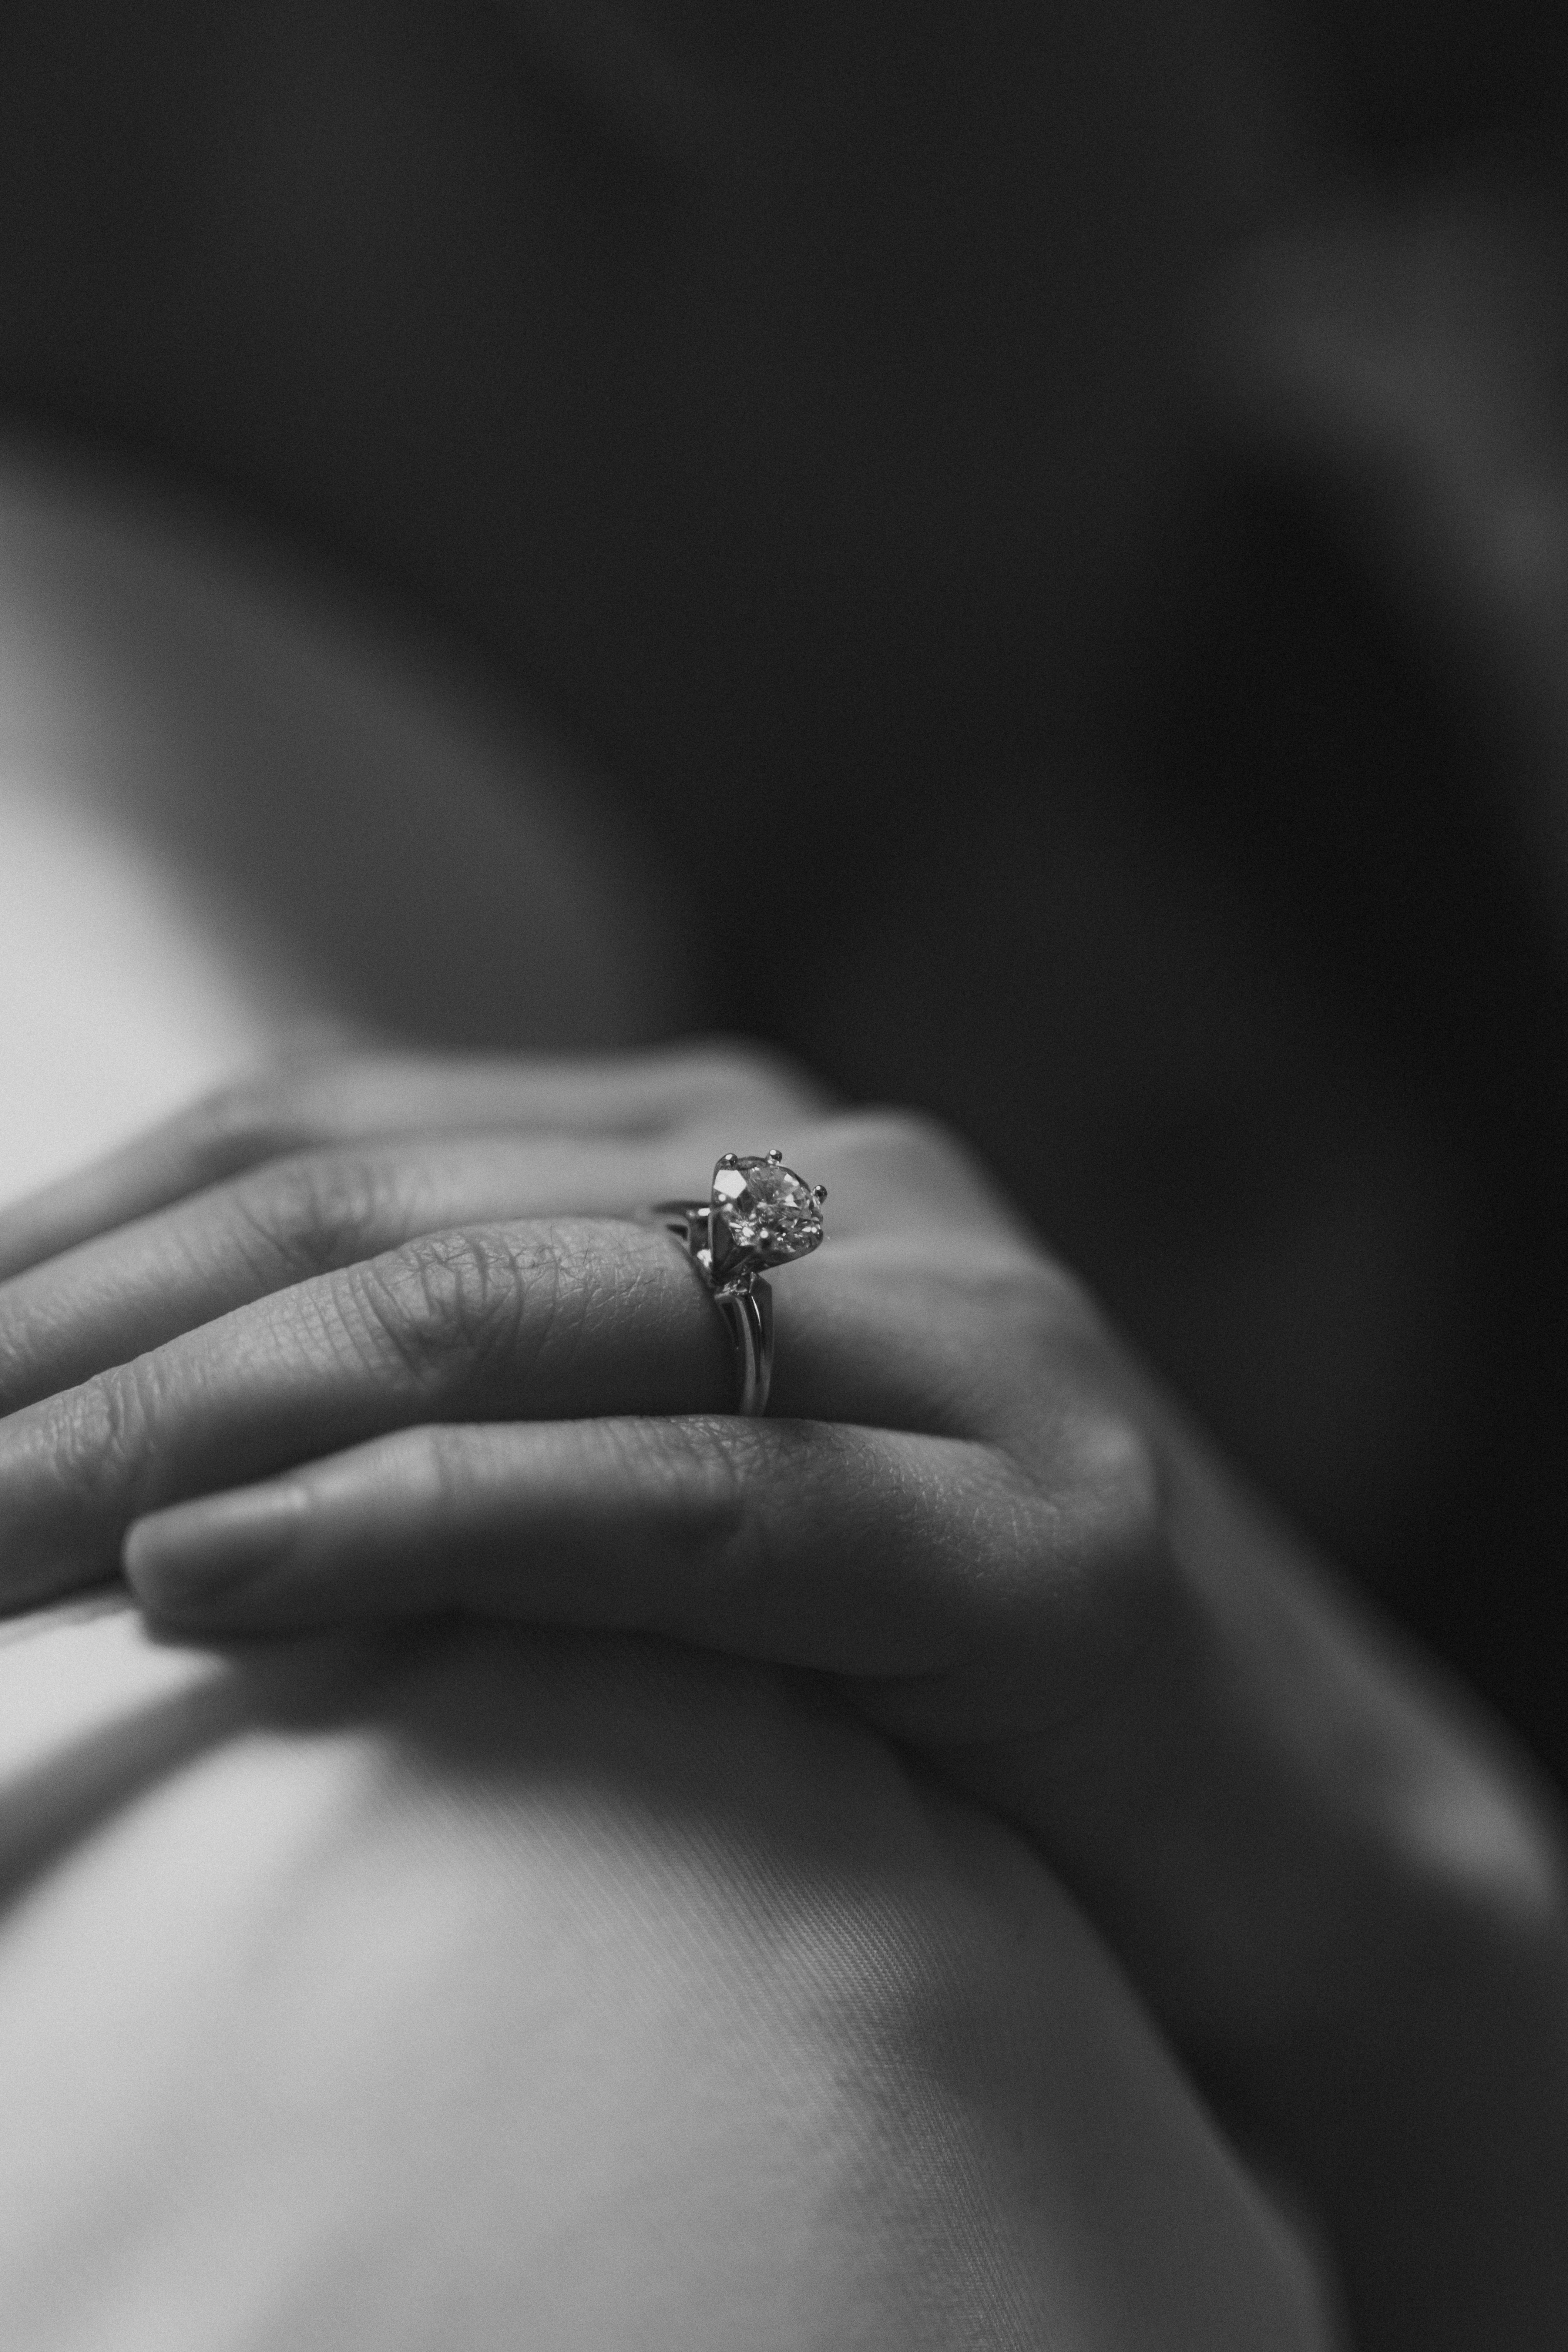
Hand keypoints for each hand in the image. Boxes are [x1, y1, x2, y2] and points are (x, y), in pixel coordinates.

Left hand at [1, 1040, 1563, 2349]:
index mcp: (736, 1135)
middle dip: (70, 1344)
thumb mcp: (672, 1456)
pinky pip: (686, 1503)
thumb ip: (477, 1383)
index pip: (321, 1131)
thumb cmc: (935, 1654)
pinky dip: (419, 1525)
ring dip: (176, 1426)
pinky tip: (203, 1581)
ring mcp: (966, 1342)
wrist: (1289, 1828)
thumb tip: (155, 1427)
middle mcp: (848, 1184)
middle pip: (366, 1217)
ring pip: (496, 1327)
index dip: (70, 1240)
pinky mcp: (1043, 1542)